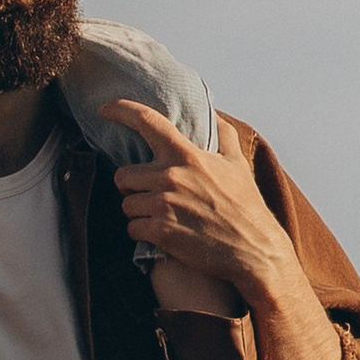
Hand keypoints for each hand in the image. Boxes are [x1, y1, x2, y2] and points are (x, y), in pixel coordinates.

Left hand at [103, 104, 292, 297]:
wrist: (254, 249)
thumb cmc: (246, 206)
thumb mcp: (238, 164)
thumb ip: (224, 134)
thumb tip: (215, 114)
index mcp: (187, 156)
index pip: (147, 122)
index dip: (121, 111)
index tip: (105, 109)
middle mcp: (171, 177)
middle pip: (123, 175)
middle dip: (132, 186)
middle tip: (149, 193)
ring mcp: (164, 205)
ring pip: (126, 204)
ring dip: (138, 211)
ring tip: (160, 215)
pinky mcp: (160, 232)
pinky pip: (132, 228)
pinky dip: (142, 232)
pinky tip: (161, 233)